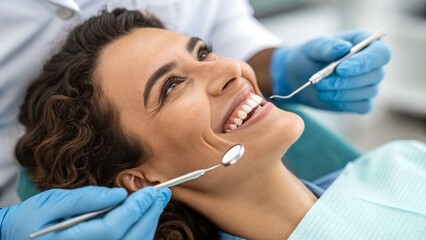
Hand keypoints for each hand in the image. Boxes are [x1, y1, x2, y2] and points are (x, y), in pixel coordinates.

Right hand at [0, 186, 170, 239]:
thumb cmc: (31, 220)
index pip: (113, 228)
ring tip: (156, 203)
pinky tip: (143, 218)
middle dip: (148, 216)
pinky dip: (139, 234)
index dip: (136, 209)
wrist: (18, 239)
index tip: (150, 191)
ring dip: (148, 224)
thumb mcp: (51, 203)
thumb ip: (86, 199)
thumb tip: (119, 194)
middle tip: (161, 194)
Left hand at [270, 30, 390, 112]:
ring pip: (367, 92)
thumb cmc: (308, 57)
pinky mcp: (362, 101)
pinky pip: (362, 106)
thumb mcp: (312, 48)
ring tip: (320, 87)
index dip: (364, 63)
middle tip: (320, 81)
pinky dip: (343, 103)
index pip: (380, 53)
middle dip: (346, 81)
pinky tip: (327, 96)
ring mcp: (369, 83)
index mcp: (366, 43)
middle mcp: (372, 63)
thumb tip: (344, 48)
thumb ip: (326, 46)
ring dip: (341, 92)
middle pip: (375, 75)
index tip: (341, 69)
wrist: (299, 78)